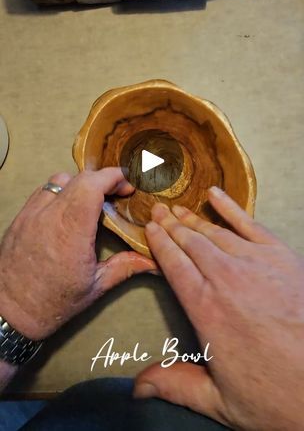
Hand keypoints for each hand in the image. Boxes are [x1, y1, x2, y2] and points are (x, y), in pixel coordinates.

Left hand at [0, 168, 155, 340]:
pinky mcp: (21, 216)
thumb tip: (154, 262)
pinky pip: (43, 190)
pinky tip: (69, 210)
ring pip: (60, 179)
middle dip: (103, 179)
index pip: (92, 184)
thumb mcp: (95, 287)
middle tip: (116, 193)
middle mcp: (50, 216)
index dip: (113, 177)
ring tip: (91, 201)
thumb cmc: (52, 302)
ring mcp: (32, 214)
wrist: (9, 311)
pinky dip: (61, 191)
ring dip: (80, 184)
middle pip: (80, 178)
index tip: (127, 186)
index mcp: (72, 231)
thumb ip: (126, 267)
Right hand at [134, 187, 303, 430]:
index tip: (149, 228)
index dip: (159, 243)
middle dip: (171, 224)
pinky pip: (250, 224)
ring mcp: (255, 263)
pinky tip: (216, 195)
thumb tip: (136, 387)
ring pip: (215, 232)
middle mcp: (225, 278)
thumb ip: (176, 385)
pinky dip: (231, 208)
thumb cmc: (274, 394)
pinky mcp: (281, 257)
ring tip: (179, 208)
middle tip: (158, 209)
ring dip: (194, 219)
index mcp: (205, 308)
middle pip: (190, 243)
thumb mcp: (219, 401)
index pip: (173, 264)